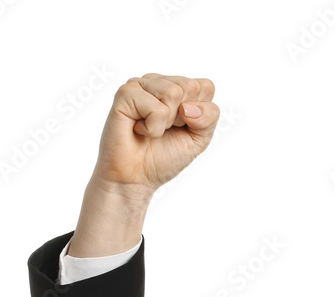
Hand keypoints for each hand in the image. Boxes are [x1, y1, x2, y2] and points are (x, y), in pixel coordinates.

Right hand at [91, 73, 218, 198]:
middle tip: (166, 130)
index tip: (183, 128)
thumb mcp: (198, 139)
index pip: (206, 87)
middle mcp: (159, 82)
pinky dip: (153, 128)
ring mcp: (141, 84)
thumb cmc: (165, 157)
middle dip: (184, 118)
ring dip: (167, 122)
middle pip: (191, 86)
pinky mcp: (126, 93)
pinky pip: (156, 108)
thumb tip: (189, 107)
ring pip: (173, 92)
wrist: (137, 177)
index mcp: (178, 89)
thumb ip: (208, 118)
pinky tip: (139, 130)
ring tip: (152, 129)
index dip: (201, 114)